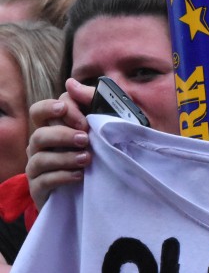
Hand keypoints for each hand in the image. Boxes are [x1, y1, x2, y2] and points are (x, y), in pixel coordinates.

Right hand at [26, 79, 94, 209]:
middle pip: (39, 133)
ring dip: (64, 157)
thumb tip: (71, 83)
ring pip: (40, 158)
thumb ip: (91, 101)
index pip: (41, 110)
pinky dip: (61, 176)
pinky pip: (44, 180)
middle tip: (85, 139)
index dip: (56, 110)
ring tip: (87, 159)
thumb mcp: (107, 123)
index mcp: (53, 127)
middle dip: (62, 134)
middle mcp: (41, 145)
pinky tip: (79, 176)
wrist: (104, 189)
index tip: (82, 120)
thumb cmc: (103, 152)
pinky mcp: (41, 188)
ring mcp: (38, 167)